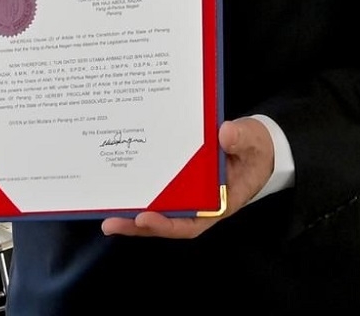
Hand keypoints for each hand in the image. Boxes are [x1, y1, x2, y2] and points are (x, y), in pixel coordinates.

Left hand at [100, 117, 274, 239]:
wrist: (256, 144)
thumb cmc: (256, 148)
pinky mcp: (179, 177)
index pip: (191, 223)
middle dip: (138, 223)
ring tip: (104, 210)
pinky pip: (157, 185)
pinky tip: (118, 182)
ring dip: (132, 209)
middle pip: (166, 219)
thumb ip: (243, 139)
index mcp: (218, 203)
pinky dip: (140, 187)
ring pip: (157, 205)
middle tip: (111, 223)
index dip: (167, 224)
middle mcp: (198, 203)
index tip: (145, 218)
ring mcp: (187, 191)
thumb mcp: (254, 142)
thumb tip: (225, 134)